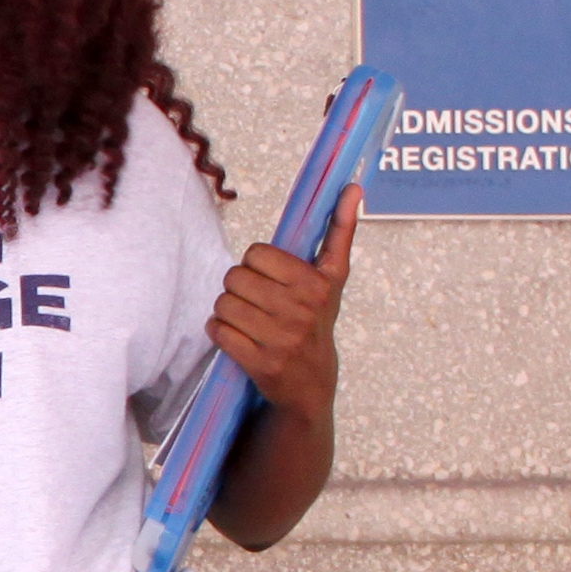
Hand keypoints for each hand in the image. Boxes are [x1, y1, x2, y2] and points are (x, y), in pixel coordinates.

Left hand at [206, 184, 359, 424]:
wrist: (310, 383)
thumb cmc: (317, 320)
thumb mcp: (333, 277)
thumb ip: (340, 231)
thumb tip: (353, 188)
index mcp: (317, 284)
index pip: (256, 254)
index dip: (256, 265)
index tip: (269, 278)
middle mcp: (300, 310)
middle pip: (234, 277)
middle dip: (238, 288)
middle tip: (254, 301)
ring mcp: (280, 338)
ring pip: (223, 303)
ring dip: (226, 310)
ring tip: (246, 319)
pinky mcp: (259, 362)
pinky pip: (217, 330)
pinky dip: (219, 331)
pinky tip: (237, 336)